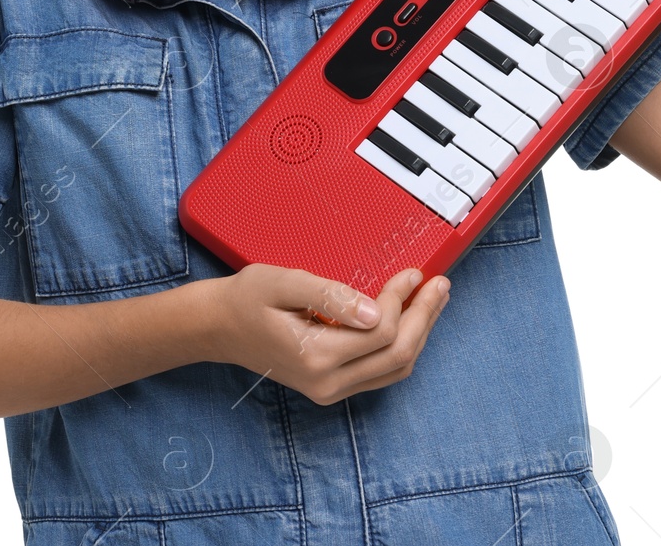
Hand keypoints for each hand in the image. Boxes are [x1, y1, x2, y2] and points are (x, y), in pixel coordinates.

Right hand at [201, 264, 450, 405]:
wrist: (219, 326)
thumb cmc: (247, 299)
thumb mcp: (284, 283)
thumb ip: (330, 296)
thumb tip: (374, 309)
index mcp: (315, 356)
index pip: (380, 331)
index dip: (402, 299)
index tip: (412, 272)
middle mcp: (327, 382)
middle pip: (398, 354)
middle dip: (424, 316)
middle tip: (440, 285)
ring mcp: (330, 389)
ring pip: (395, 368)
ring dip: (419, 333)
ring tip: (433, 300)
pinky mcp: (332, 386)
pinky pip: (382, 372)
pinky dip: (402, 346)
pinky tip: (409, 320)